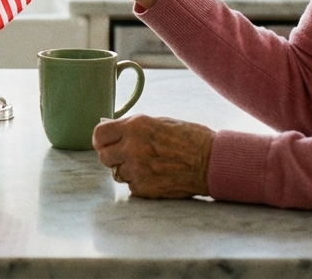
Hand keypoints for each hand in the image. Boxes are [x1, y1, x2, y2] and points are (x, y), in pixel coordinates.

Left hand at [94, 114, 213, 198]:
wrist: (212, 161)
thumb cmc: (190, 138)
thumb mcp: (159, 122)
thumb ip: (131, 126)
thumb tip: (107, 125)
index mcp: (135, 127)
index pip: (99, 134)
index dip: (101, 140)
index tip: (105, 144)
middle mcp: (132, 147)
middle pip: (104, 157)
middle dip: (114, 157)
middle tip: (129, 156)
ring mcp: (138, 169)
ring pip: (118, 174)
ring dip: (129, 171)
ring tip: (150, 165)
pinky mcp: (145, 188)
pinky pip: (132, 187)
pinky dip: (141, 184)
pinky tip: (157, 176)